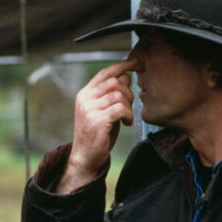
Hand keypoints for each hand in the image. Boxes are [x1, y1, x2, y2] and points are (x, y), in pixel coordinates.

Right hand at [57, 58, 138, 193]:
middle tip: (129, 106)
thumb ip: (112, 94)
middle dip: (128, 92)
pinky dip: (128, 115)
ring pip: (118, 95)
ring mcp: (89, 109)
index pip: (105, 73)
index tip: (137, 63)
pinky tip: (126, 123)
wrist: (85, 158)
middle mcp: (85, 99)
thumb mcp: (103, 110)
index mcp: (85, 94)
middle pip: (114, 82)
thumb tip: (127, 76)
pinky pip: (120, 109)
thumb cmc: (97, 135)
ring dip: (128, 105)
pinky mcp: (97, 121)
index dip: (122, 65)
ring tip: (126, 117)